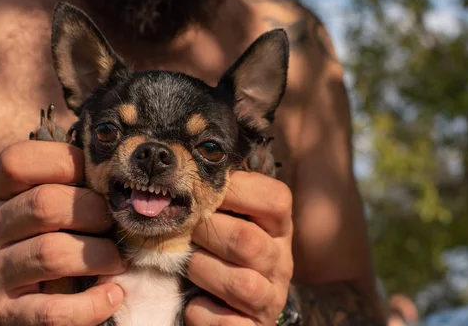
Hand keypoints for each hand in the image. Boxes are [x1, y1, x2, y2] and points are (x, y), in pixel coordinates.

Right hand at [0, 141, 124, 325]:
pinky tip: (112, 294)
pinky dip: (91, 304)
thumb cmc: (18, 236)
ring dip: (99, 255)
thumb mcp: (22, 200)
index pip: (18, 161)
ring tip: (117, 259)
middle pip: (45, 205)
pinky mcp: (4, 315)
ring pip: (52, 253)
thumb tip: (113, 176)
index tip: (97, 178)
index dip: (66, 162)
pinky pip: (52, 311)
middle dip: (93, 211)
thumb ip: (58, 182)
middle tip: (113, 223)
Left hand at [185, 171, 293, 324]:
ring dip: (201, 270)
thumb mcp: (229, 216)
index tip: (202, 191)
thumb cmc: (221, 246)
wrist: (234, 305)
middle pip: (246, 240)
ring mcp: (270, 296)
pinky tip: (193, 302)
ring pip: (239, 282)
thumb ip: (220, 192)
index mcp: (278, 225)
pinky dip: (202, 312)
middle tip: (186, 230)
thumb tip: (195, 158)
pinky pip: (227, 323)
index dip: (235, 191)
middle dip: (206, 233)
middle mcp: (281, 260)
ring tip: (187, 265)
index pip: (275, 198)